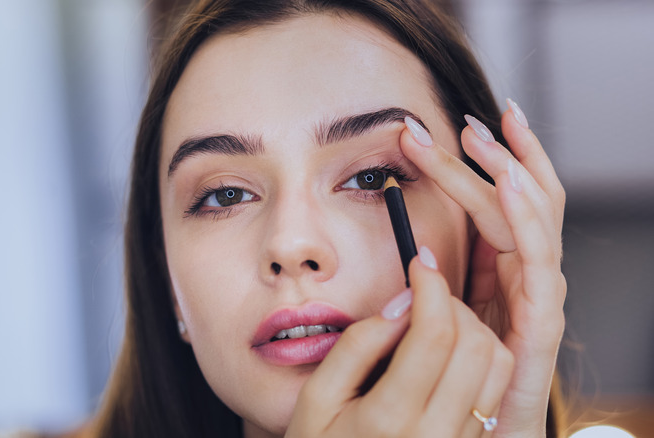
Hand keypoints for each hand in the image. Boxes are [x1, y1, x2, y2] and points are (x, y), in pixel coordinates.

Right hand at [285, 251, 514, 436]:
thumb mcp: (317, 397)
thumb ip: (357, 346)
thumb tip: (401, 303)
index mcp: (389, 418)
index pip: (435, 334)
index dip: (432, 286)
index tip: (420, 264)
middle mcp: (435, 435)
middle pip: (476, 344)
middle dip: (453, 303)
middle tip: (424, 294)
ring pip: (497, 365)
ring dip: (473, 328)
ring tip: (437, 321)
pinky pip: (496, 389)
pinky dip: (482, 356)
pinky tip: (449, 352)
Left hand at [400, 101, 566, 435]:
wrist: (476, 431)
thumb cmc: (457, 373)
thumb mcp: (445, 312)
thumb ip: (444, 277)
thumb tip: (417, 239)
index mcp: (504, 269)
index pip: (503, 201)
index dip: (487, 161)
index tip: (460, 125)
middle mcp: (527, 276)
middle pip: (521, 201)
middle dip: (498, 156)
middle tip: (466, 121)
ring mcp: (538, 298)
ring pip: (533, 222)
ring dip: (510, 172)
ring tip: (488, 136)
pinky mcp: (539, 326)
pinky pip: (537, 265)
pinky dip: (525, 220)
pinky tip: (509, 185)